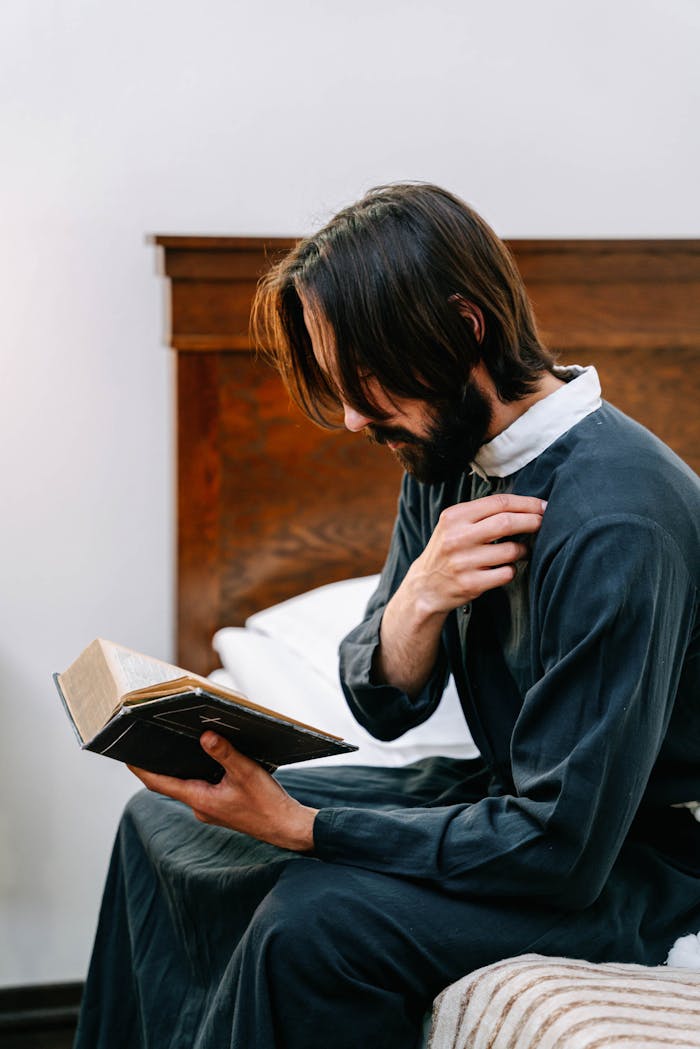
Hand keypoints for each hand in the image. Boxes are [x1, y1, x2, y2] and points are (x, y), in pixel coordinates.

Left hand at [128, 732, 317, 851]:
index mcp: (200, 800)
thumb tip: (205, 736)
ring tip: (176, 744)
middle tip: (149, 742)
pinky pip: (203, 787)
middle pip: (171, 783)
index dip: (141, 770)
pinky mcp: (221, 807)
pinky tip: (209, 758)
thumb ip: (224, 753)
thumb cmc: (267, 804)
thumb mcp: (245, 773)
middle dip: (160, 764)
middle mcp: (200, 807)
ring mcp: (210, 809)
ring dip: (181, 768)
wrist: (286, 828)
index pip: (160, 784)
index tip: (126, 757)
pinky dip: (199, 773)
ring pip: (189, 785)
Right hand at [406, 492, 546, 616]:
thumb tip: (526, 506)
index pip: (499, 502)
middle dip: (533, 521)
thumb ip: (483, 513)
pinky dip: (512, 570)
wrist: (425, 585)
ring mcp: (463, 562)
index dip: (527, 503)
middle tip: (544, 523)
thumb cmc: (449, 549)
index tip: (543, 506)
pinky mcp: (470, 584)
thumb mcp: (455, 524)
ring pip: (510, 550)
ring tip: (522, 550)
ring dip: (524, 550)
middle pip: (507, 523)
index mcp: (455, 516)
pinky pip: (506, 573)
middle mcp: (457, 537)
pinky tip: (505, 568)